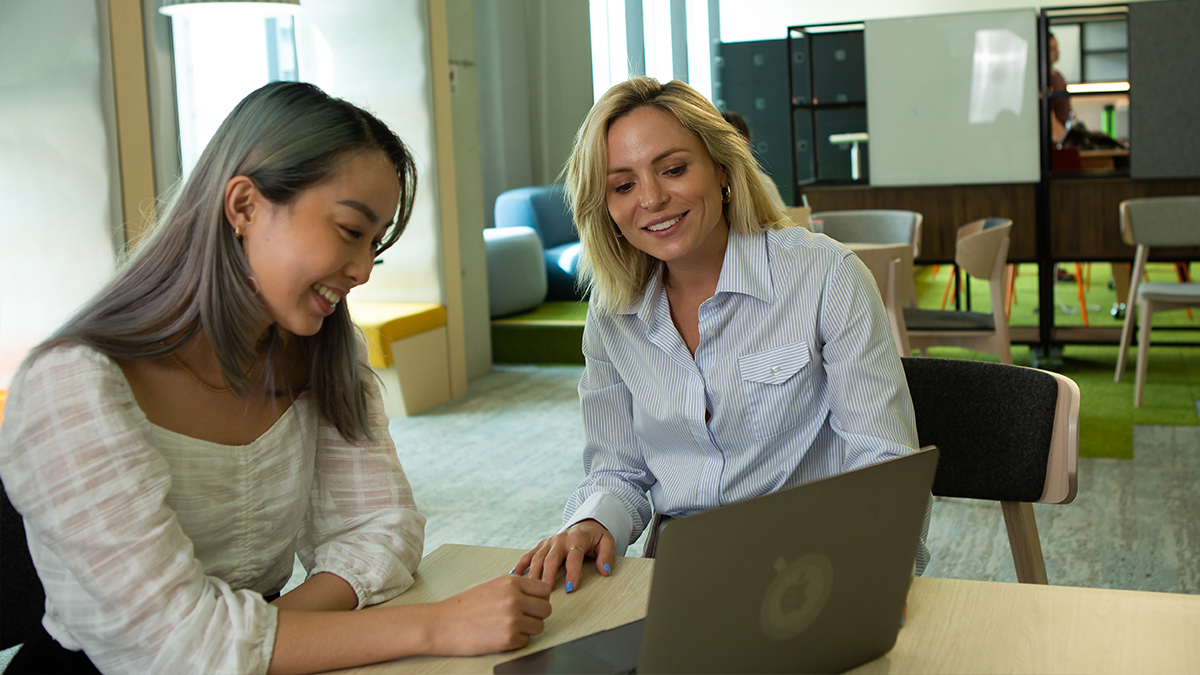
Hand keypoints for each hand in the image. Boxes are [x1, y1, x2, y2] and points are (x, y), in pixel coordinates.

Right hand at [425, 575, 552, 654]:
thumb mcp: (492, 586)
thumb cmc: (464, 606)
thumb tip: (537, 595)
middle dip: (536, 615)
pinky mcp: (508, 639)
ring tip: (509, 627)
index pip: (544, 590)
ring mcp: (512, 620)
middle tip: (522, 618)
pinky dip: (516, 641)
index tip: (532, 604)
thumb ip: (515, 588)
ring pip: (539, 626)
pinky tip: (500, 635)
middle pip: (546, 609)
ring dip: (528, 629)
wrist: (442, 624)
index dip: (539, 599)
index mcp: (511, 582)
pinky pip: (526, 641)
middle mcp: (514, 599)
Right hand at [513, 519, 615, 593]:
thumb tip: (605, 571)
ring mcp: (549, 542)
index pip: (574, 557)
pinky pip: (529, 555)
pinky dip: (521, 565)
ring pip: (538, 558)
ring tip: (530, 590)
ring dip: (534, 574)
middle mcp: (560, 539)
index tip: (570, 588)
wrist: (585, 524)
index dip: (572, 573)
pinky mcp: (541, 545)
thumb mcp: (607, 542)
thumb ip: (606, 556)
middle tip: (545, 592)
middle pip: (552, 558)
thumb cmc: (595, 537)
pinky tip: (514, 576)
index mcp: (577, 538)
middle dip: (548, 575)